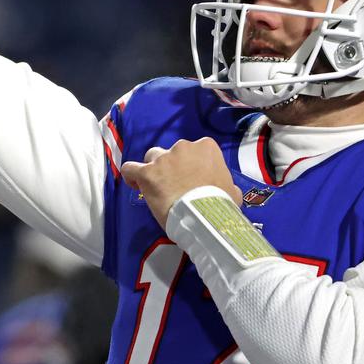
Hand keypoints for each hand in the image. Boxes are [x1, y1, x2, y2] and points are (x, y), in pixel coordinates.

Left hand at [121, 138, 242, 229]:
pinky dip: (132, 176)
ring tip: (157, 189)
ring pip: (152, 158)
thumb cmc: (221, 204)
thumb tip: (227, 189)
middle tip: (175, 187)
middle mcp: (184, 146)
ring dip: (154, 170)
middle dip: (171, 167)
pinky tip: (134, 184)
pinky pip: (131, 168)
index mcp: (206, 147)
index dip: (190, 166)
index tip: (190, 180)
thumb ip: (226, 183)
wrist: (206, 216)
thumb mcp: (232, 191)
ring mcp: (163, 158)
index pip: (194, 150)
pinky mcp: (147, 172)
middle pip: (171, 153)